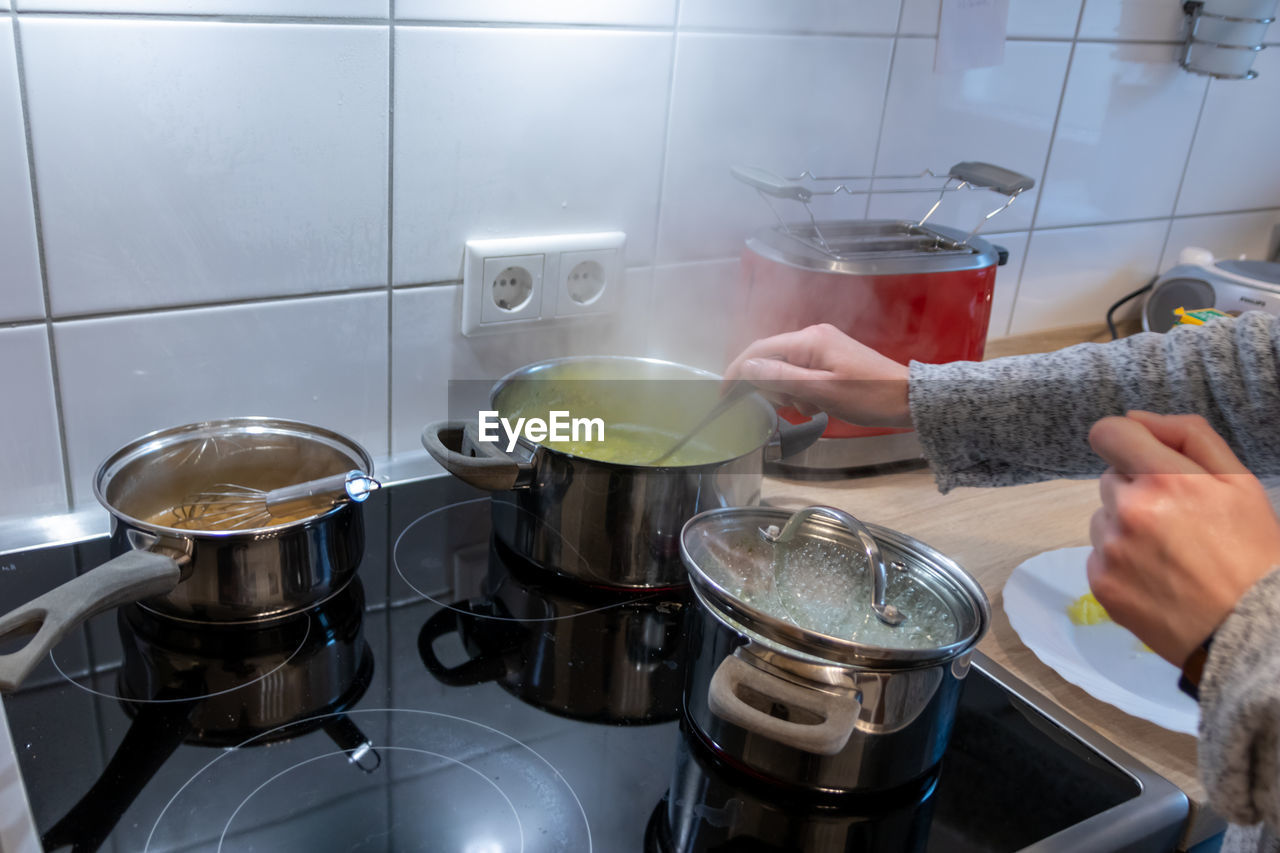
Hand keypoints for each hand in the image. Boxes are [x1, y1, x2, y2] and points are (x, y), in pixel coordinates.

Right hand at [723, 324, 911, 427]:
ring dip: (788, 393)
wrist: (909, 399)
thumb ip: (781, 377)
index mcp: (809, 340)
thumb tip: (747, 367)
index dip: (737, 372)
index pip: (759, 350)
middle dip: (769, 386)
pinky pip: (802, 374)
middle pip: (771, 359)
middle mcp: (813, 337)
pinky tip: (816, 407)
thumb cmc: (870, 396)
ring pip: (786, 370)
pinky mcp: (832, 359)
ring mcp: (823, 347)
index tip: (724, 395)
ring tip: (808, 408)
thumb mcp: (822, 391)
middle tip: (784, 408)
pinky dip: (802, 392)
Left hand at [1087, 411, 1279, 665]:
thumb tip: (1135, 417)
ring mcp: (1111, 550)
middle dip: (1138, 490)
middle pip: (1111, 479)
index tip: (1142, 458)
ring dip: (1127, 527)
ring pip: (1103, 518)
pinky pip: (1099, 555)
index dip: (1125, 440)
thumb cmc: (1254, 553)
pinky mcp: (1101, 584)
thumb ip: (1188, 435)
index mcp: (1165, 480)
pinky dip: (1121, 562)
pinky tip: (1157, 578)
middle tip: (1180, 521)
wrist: (1252, 632)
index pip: (1108, 433)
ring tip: (1172, 555)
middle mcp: (1129, 511)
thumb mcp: (1239, 482)